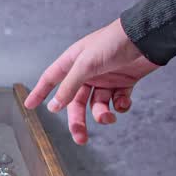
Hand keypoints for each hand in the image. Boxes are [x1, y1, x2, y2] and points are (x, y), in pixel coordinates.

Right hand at [23, 18, 160, 143]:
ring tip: (108, 117)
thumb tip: (54, 106)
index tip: (29, 106)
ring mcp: (106, 78)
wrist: (146, 38)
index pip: (51, 79)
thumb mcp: (86, 64)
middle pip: (76, 101)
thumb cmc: (112, 43)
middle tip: (80, 137)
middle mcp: (87, 72)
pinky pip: (117, 101)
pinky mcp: (124, 83)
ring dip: (102, 114)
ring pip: (97, 104)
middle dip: (78, 120)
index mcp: (73, 62)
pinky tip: (123, 103)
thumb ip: (69, 86)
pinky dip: (120, 106)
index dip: (40, 92)